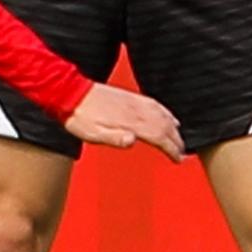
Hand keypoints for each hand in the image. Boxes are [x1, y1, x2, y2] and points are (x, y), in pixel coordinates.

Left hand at [64, 83, 183, 161]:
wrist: (69, 93)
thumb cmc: (79, 117)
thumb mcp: (91, 134)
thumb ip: (113, 138)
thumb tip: (132, 140)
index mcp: (129, 121)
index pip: (158, 136)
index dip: (171, 148)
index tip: (178, 159)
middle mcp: (135, 110)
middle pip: (164, 125)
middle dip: (176, 140)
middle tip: (182, 153)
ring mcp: (133, 102)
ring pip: (162, 113)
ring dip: (173, 127)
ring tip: (179, 138)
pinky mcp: (129, 96)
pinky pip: (154, 104)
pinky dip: (166, 111)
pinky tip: (168, 116)